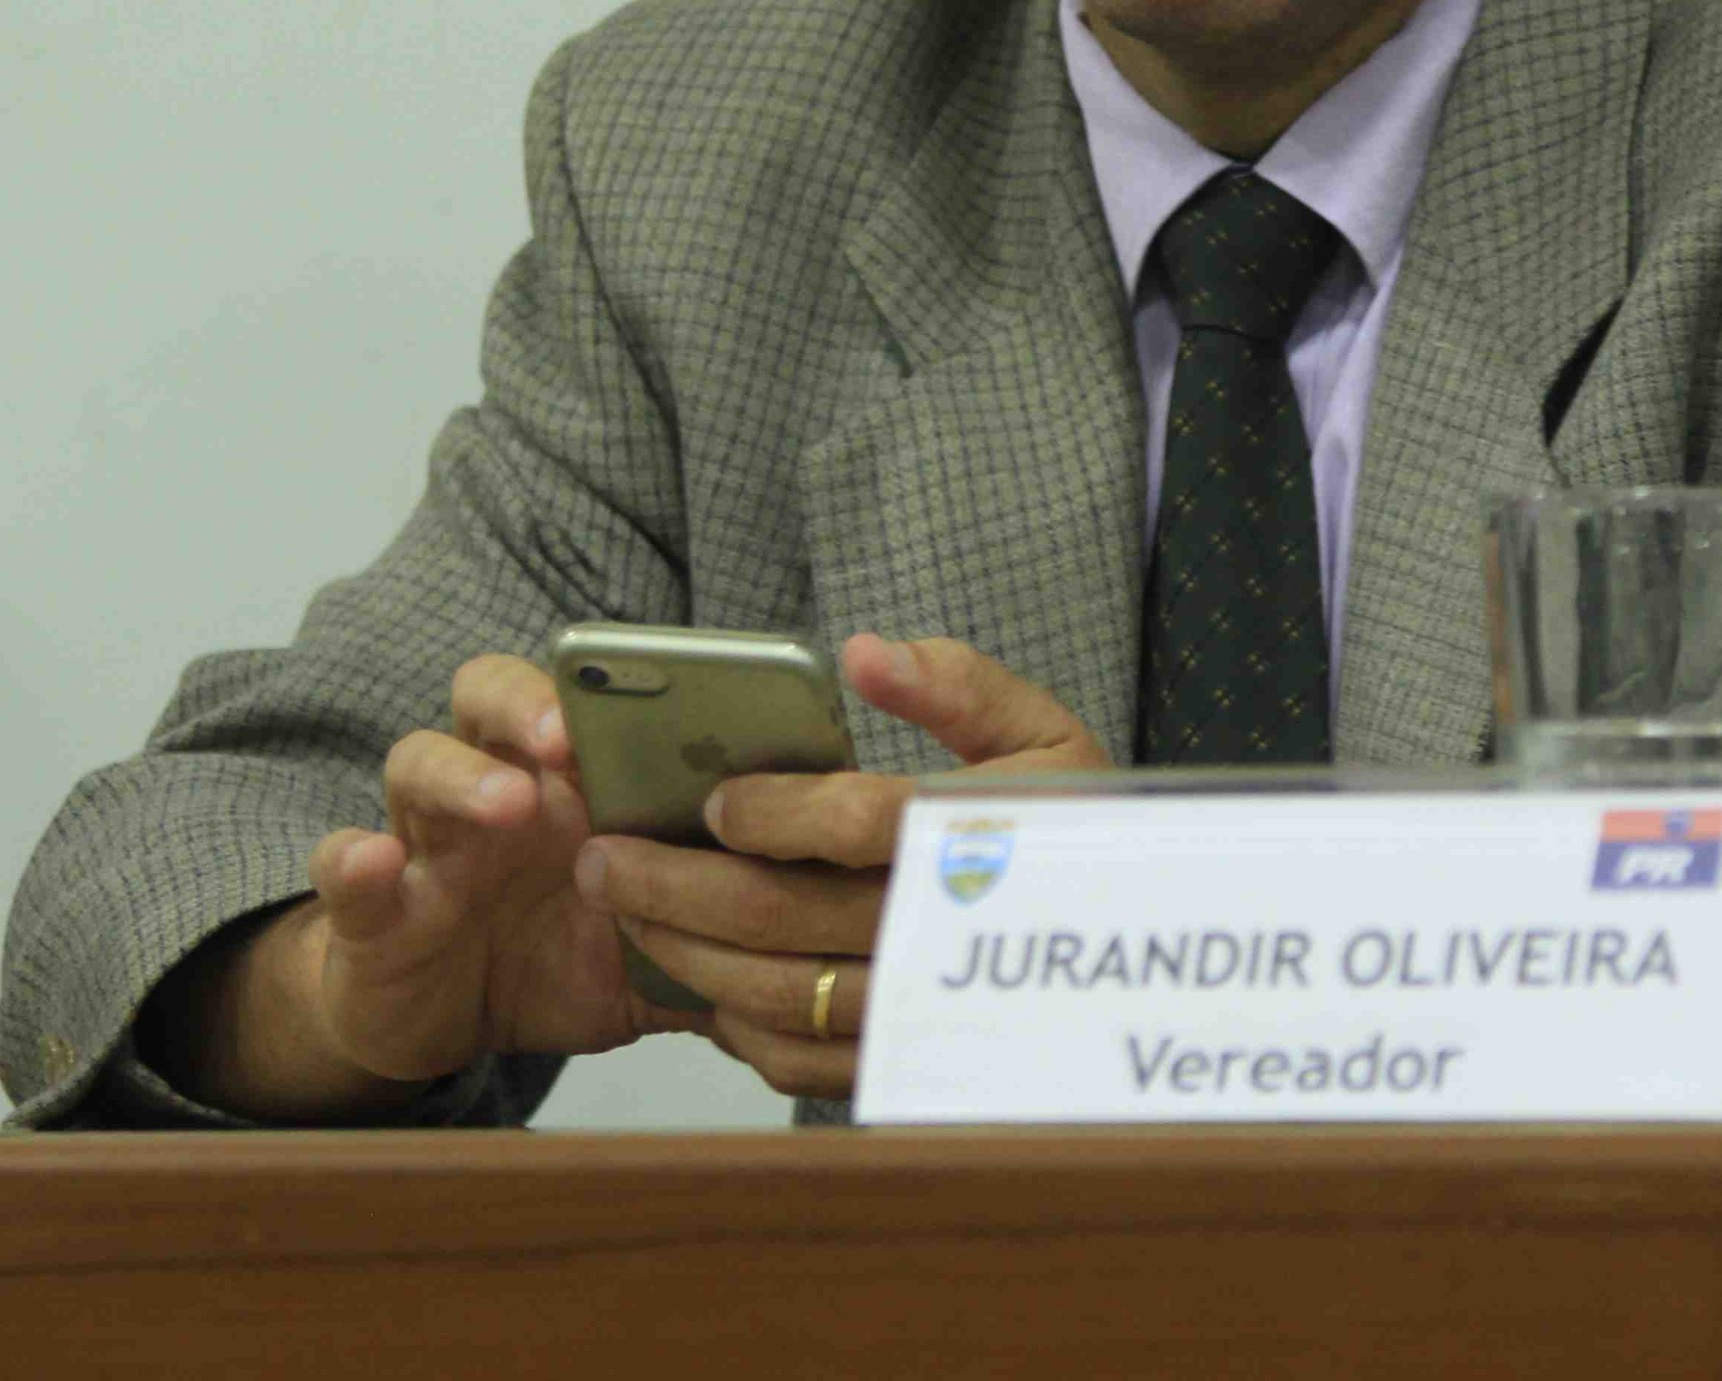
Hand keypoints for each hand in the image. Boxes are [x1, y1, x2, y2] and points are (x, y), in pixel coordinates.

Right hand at [156, 654, 685, 1117]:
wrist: (441, 1020)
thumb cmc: (550, 956)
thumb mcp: (644, 948)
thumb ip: (716, 930)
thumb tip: (831, 943)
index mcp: (567, 782)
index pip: (585, 696)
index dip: (627, 689)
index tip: (684, 702)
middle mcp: (493, 786)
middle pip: (492, 696)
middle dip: (534, 704)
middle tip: (577, 735)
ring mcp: (425, 839)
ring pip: (419, 762)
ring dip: (463, 775)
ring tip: (507, 804)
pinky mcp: (367, 908)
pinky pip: (346, 867)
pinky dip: (354, 860)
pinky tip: (373, 862)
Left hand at [575, 633, 1107, 1100]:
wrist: (1120, 942)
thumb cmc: (1068, 820)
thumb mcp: (1041, 729)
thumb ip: (956, 684)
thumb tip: (861, 654)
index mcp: (982, 837)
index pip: (863, 822)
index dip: (779, 811)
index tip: (714, 799)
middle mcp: (947, 934)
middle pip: (788, 917)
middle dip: (675, 884)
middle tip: (600, 856)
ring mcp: (919, 1013)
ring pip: (775, 995)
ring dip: (682, 952)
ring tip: (623, 907)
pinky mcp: (899, 1068)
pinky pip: (794, 1061)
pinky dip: (730, 1023)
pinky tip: (692, 973)